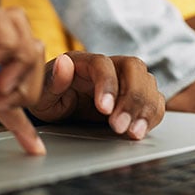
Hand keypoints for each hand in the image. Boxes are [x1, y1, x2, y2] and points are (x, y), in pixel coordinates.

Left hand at [28, 52, 164, 139]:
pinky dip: (152, 116)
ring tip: (133, 133)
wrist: (56, 108)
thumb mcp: (41, 93)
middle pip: (134, 68)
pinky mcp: (134, 98)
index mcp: (84, 61)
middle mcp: (109, 66)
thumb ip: (52, 80)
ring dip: (145, 109)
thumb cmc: (47, 98)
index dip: (108, 84)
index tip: (105, 109)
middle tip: (119, 126)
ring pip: (148, 83)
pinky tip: (140, 130)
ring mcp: (124, 80)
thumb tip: (63, 63)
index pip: (103, 64)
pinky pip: (154, 100)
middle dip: (131, 98)